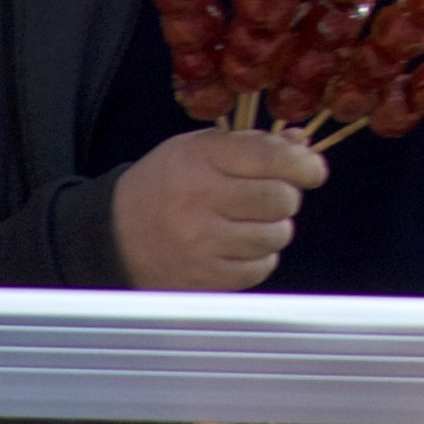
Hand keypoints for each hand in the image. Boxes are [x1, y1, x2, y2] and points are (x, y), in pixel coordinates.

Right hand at [112, 125, 325, 292]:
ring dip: (273, 229)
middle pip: (281, 199)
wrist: (111, 236)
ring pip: (275, 236)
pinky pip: (260, 267)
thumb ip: (251, 145)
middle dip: (285, 198)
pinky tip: (239, 248)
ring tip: (249, 224)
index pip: (271, 158)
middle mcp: (201, 201)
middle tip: (268, 198)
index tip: (312, 171)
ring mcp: (202, 244)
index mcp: (199, 160)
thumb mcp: (197, 150)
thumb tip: (304, 146)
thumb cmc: (162, 186)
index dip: (304, 165)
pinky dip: (259, 257)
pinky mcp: (204, 278)